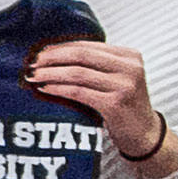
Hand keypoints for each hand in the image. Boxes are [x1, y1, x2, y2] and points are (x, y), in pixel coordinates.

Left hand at [25, 40, 167, 166]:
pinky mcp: (115, 104)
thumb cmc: (125, 105)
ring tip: (34, 76)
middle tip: (33, 63)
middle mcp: (130, 68)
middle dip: (52, 57)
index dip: (60, 47)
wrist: (144, 133)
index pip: (88, 45)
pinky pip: (78, 92)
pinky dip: (58, 89)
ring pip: (77, 73)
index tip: (40, 52)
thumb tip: (54, 53)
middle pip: (81, 55)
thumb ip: (97, 64)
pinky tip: (45, 89)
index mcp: (130, 56)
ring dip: (50, 73)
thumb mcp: (118, 78)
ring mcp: (125, 86)